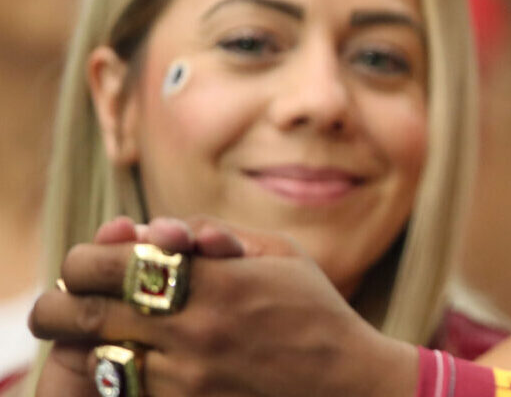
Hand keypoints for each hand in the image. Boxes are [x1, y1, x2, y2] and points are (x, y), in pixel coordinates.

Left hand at [29, 218, 417, 396]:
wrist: (346, 384)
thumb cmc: (316, 312)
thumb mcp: (280, 253)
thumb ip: (218, 234)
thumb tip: (164, 229)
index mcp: (215, 280)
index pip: (111, 262)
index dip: (89, 257)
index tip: (95, 260)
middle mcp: (192, 329)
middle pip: (83, 313)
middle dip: (64, 301)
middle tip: (68, 298)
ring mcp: (185, 377)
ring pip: (93, 358)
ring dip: (87, 341)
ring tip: (100, 330)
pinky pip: (123, 389)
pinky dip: (115, 374)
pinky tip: (131, 360)